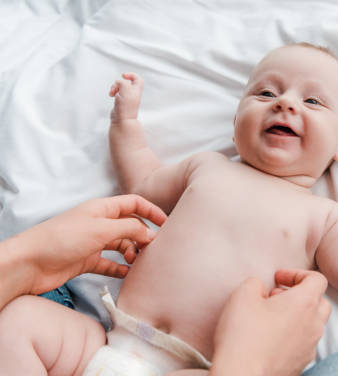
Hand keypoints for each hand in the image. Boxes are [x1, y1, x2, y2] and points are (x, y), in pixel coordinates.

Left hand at [14, 194, 166, 295]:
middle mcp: (99, 223)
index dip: (151, 211)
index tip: (166, 224)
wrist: (29, 263)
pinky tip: (128, 274)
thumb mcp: (101, 229)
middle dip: (144, 235)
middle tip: (155, 248)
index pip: (133, 203)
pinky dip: (120, 268)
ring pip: (121, 245)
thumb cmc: (62, 239)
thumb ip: (130, 229)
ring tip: (139, 262)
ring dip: (132, 252)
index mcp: (102, 209)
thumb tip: (151, 233)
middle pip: (129, 225)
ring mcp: (93, 242)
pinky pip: (109, 263)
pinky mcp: (86, 260)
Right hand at [109, 72, 143, 122]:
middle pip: (126, 82)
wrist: (122, 120)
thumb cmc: (126, 107)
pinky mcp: (120, 102)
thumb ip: (122, 82)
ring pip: (119, 87)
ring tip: (112, 93)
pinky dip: (112, 92)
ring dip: (114, 87)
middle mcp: (132, 94)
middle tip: (116, 87)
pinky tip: (111, 96)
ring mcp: (126, 98)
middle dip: (118, 82)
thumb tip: (118, 83)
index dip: (131, 75)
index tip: (123, 76)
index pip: (138, 79)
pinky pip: (116, 93)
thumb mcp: (125, 89)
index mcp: (137, 90)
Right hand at [211, 270, 330, 375]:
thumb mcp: (243, 295)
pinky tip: (270, 339)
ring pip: (313, 325)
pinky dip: (293, 337)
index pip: (317, 279)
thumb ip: (255, 283)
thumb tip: (260, 288)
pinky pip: (304, 344)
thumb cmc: (243, 334)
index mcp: (305, 303)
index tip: (278, 279)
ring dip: (297, 317)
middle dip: (301, 295)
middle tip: (276, 298)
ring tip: (271, 319)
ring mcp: (310, 347)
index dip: (297, 274)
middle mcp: (314, 325)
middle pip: (321, 302)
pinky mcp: (301, 364)